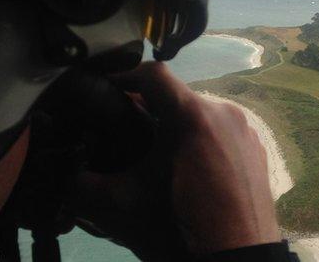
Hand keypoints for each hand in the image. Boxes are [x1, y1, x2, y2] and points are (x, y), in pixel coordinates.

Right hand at [67, 62, 279, 259]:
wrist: (238, 257)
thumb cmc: (181, 228)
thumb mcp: (124, 207)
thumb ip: (84, 185)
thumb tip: (60, 174)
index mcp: (194, 117)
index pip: (154, 75)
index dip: (125, 75)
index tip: (108, 88)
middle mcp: (224, 112)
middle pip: (179, 96)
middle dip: (151, 108)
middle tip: (129, 130)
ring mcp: (246, 129)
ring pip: (203, 113)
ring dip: (180, 124)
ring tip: (162, 154)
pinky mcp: (258, 147)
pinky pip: (224, 131)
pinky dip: (205, 139)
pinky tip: (194, 168)